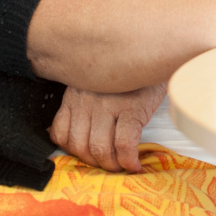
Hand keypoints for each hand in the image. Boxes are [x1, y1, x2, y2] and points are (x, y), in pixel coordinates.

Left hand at [48, 82, 166, 172]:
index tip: (88, 155)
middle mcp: (87, 101)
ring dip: (111, 164)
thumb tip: (76, 134)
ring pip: (100, 148)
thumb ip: (83, 103)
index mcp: (75, 95)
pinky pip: (124, 144)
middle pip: (80, 146)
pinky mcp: (133, 108)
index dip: (74, 151)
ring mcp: (109, 105)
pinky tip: (134, 163)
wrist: (155, 50)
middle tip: (108, 163)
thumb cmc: (126, 72)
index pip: (60, 133)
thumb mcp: (95, 83)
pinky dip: (128, 159)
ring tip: (121, 165)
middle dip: (94, 162)